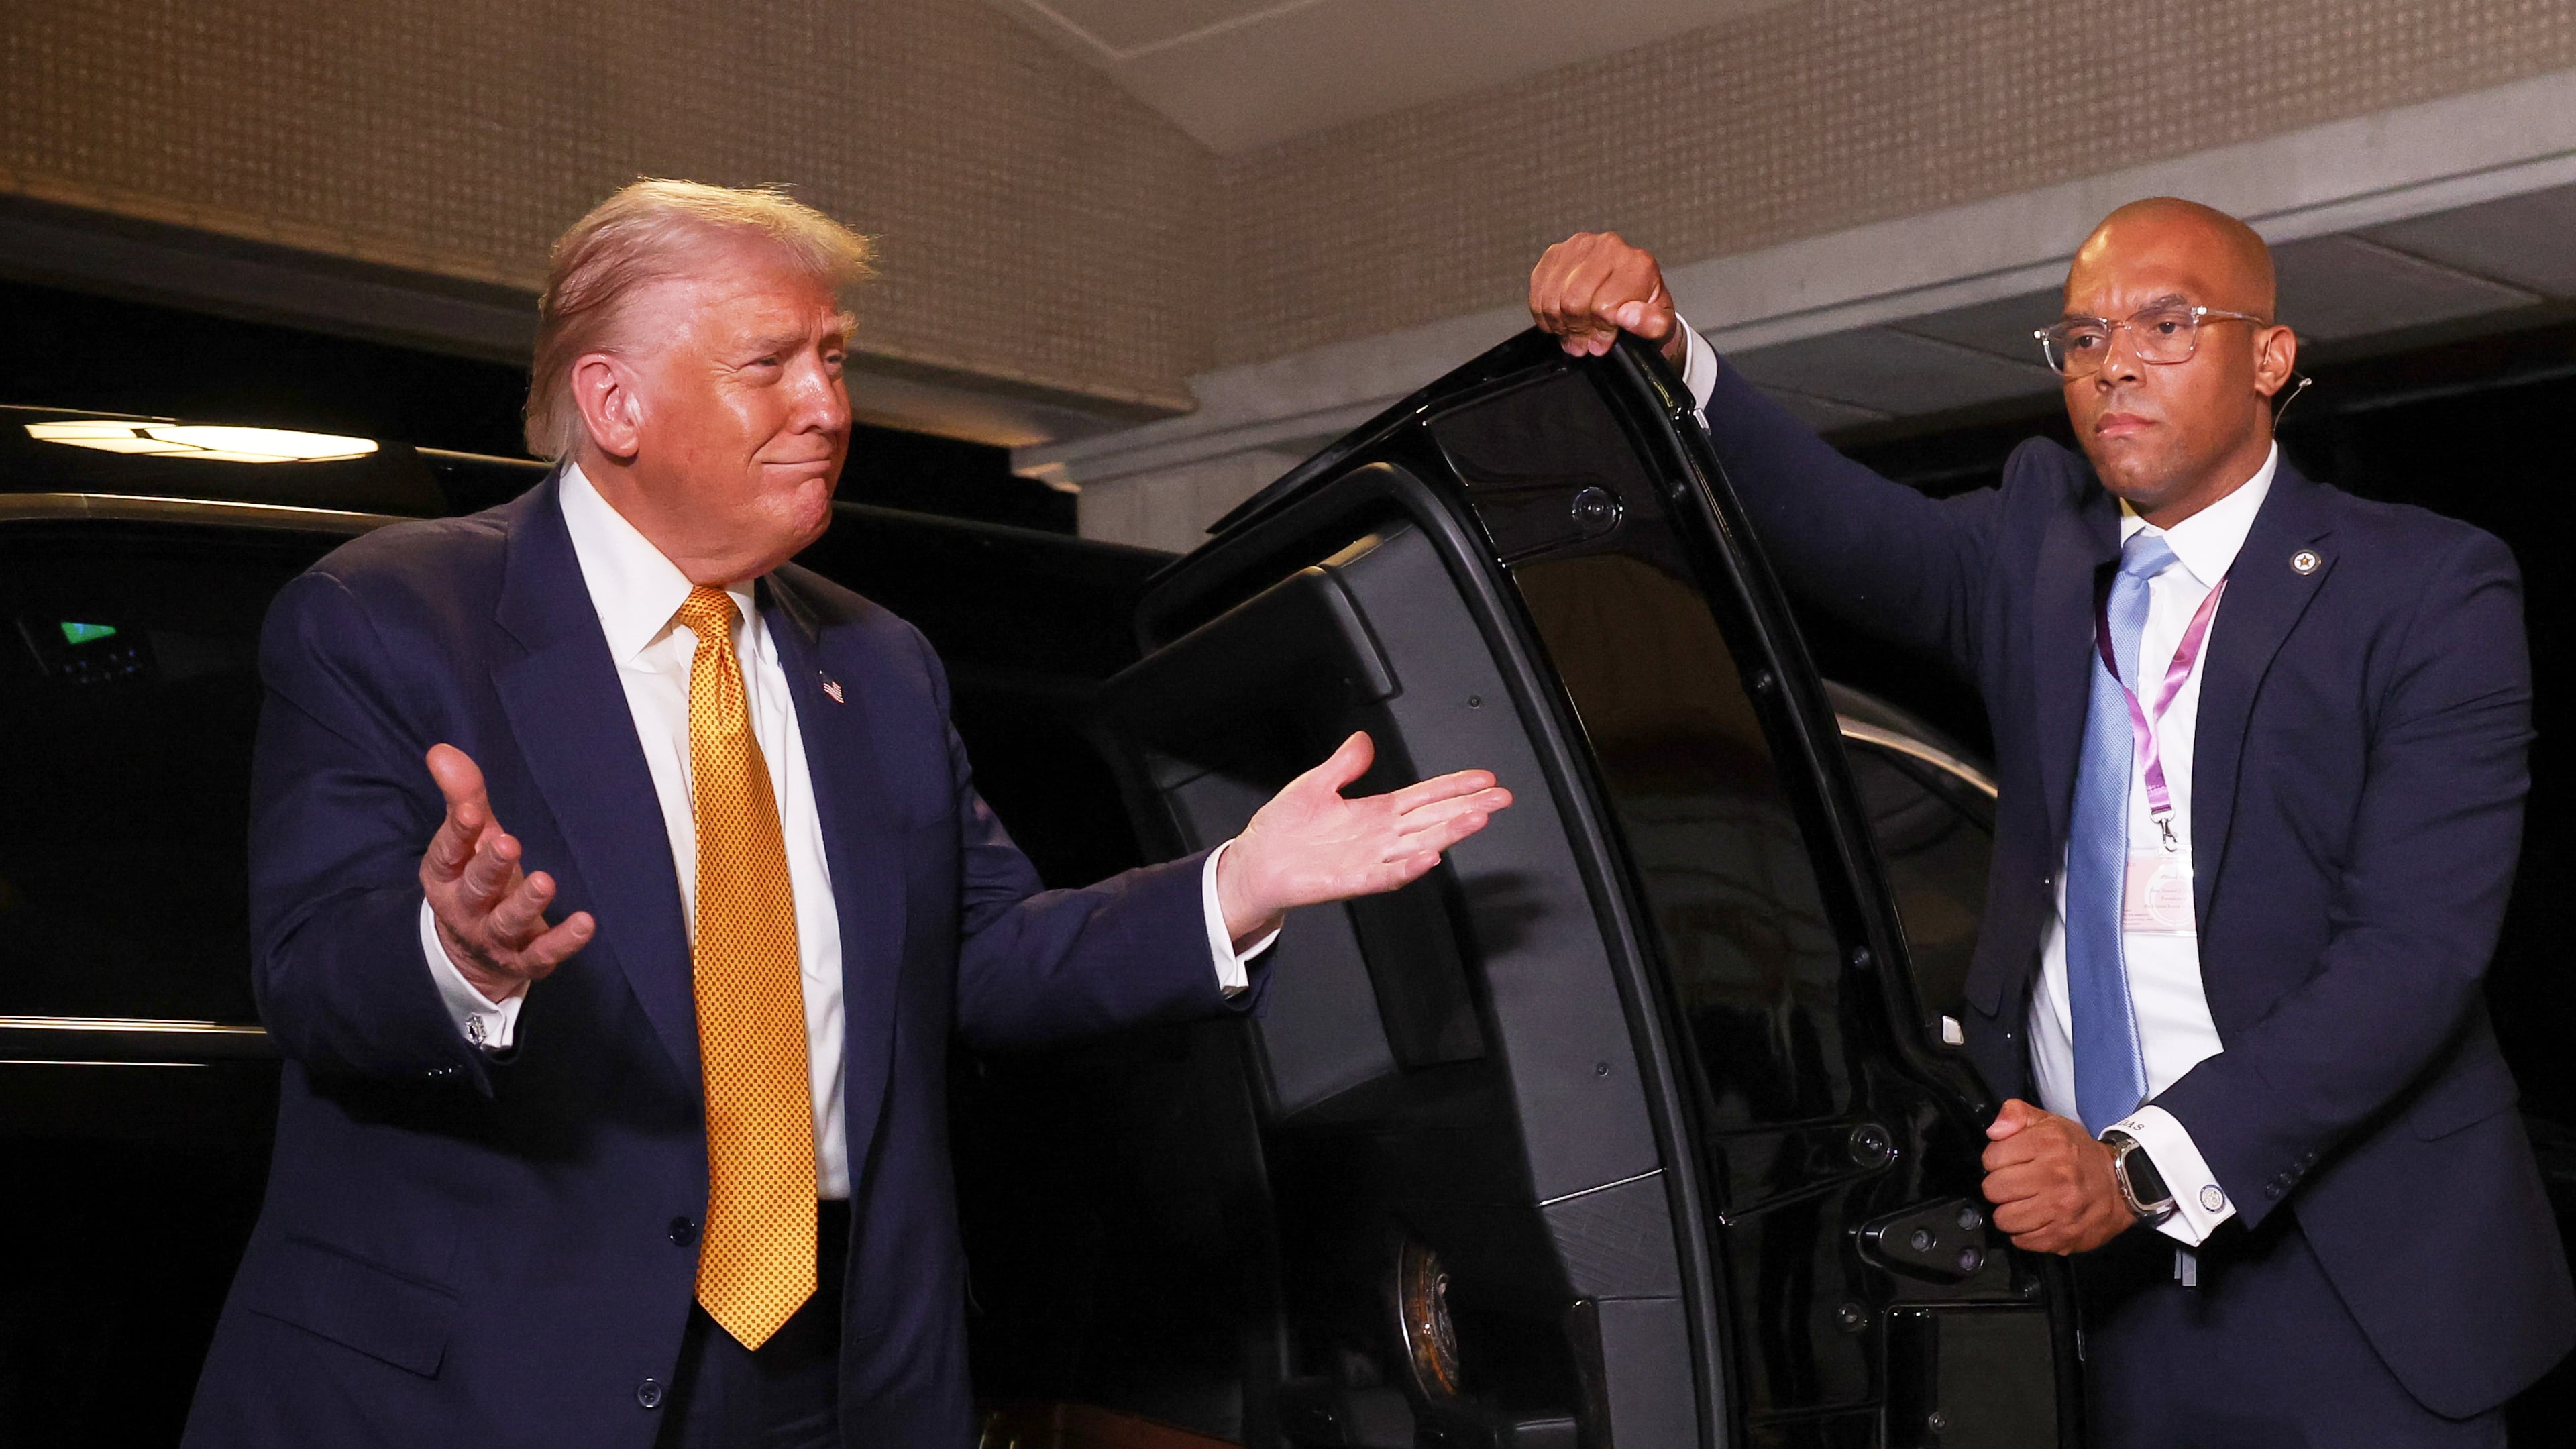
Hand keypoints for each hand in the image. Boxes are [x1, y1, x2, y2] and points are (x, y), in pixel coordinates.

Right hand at [421, 744, 594, 1002]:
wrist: (473, 952)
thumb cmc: (476, 878)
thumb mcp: (469, 838)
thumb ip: (463, 796)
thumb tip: (442, 751)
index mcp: (446, 876)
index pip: (448, 853)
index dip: (457, 833)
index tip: (470, 812)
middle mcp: (466, 908)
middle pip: (475, 887)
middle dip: (491, 866)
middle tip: (508, 843)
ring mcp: (495, 937)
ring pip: (508, 922)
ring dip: (526, 903)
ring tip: (545, 881)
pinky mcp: (525, 960)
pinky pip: (544, 953)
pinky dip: (565, 940)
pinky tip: (586, 923)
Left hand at [1215, 731, 1512, 944]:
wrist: (1255, 864)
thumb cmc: (1282, 830)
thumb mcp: (1314, 784)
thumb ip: (1344, 764)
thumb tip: (1364, 740)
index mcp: (1375, 813)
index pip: (1425, 796)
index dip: (1455, 786)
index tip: (1484, 779)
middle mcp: (1379, 837)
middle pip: (1433, 819)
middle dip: (1468, 808)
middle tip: (1500, 798)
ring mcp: (1368, 859)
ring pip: (1418, 845)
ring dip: (1449, 834)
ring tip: (1477, 820)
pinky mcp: (1350, 881)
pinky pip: (1385, 875)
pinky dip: (1408, 868)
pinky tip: (1429, 858)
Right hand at [1529, 231, 1683, 367]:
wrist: (1631, 298)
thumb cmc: (1644, 313)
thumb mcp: (1661, 327)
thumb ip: (1651, 324)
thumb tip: (1628, 316)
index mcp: (1638, 263)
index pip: (1604, 306)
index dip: (1601, 332)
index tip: (1604, 341)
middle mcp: (1610, 247)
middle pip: (1574, 302)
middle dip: (1578, 329)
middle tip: (1585, 340)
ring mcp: (1580, 246)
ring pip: (1552, 298)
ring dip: (1560, 324)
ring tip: (1574, 331)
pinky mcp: (1556, 252)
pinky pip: (1537, 291)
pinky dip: (1544, 313)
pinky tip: (1560, 318)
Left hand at [1979, 1099, 2135, 1254]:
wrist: (2122, 1183)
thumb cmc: (2079, 1154)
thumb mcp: (2050, 1122)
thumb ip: (2016, 1114)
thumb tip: (1994, 1131)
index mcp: (2049, 1144)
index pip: (1992, 1158)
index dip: (1995, 1160)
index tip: (2008, 1162)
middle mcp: (2056, 1176)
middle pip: (1994, 1190)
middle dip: (1999, 1187)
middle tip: (2015, 1185)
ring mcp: (2061, 1209)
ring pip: (2004, 1219)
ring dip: (2009, 1212)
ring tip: (2024, 1203)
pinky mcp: (2064, 1236)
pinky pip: (2022, 1240)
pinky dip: (2023, 1233)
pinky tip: (2036, 1219)